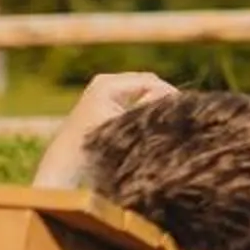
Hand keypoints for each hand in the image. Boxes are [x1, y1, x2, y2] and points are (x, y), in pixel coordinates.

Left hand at [33, 71, 178, 187]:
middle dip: (164, 98)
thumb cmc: (93, 150)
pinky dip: (146, 108)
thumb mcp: (126, 128)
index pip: (150, 81)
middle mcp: (105, 82)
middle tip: (182, 115)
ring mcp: (104, 92)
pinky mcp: (106, 103)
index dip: (169, 94)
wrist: (63, 168)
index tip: (186, 111)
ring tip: (171, 120)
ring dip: (156, 103)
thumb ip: (148, 110)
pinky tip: (156, 123)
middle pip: (147, 83)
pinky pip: (134, 100)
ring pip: (142, 92)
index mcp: (107, 84)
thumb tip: (174, 99)